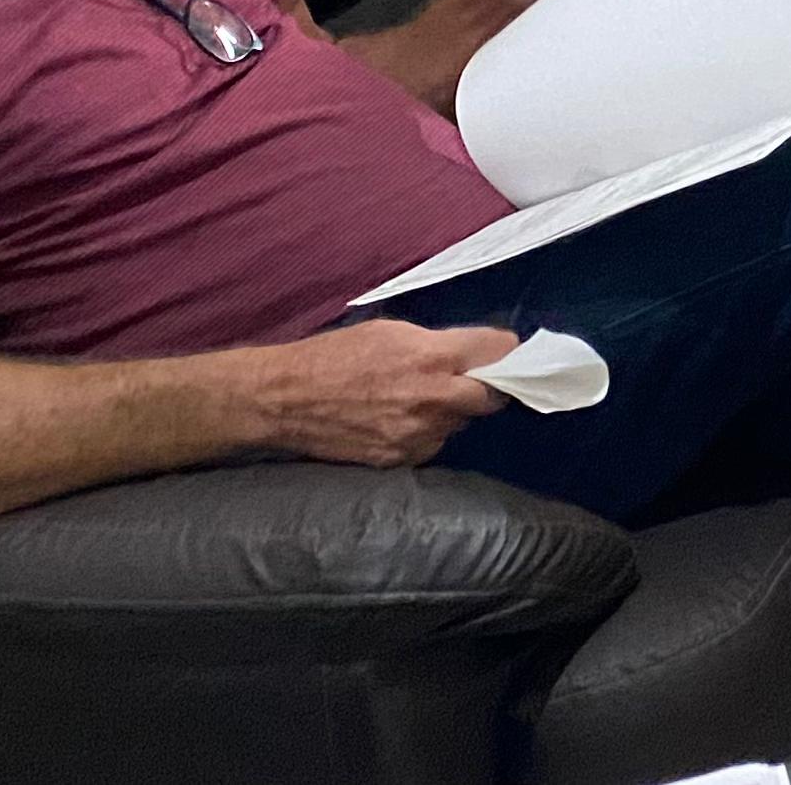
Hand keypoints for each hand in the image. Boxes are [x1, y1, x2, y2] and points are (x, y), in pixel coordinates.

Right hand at [240, 321, 519, 466]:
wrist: (284, 400)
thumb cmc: (335, 355)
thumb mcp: (392, 332)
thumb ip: (440, 344)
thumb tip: (475, 353)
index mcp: (433, 356)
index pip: (501, 352)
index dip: (507, 352)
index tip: (505, 353)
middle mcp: (434, 398)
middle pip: (494, 397)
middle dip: (492, 387)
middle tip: (477, 381)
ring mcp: (419, 433)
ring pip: (461, 423)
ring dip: (453, 412)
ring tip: (421, 399)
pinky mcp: (401, 458)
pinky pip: (432, 444)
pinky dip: (427, 433)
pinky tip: (400, 420)